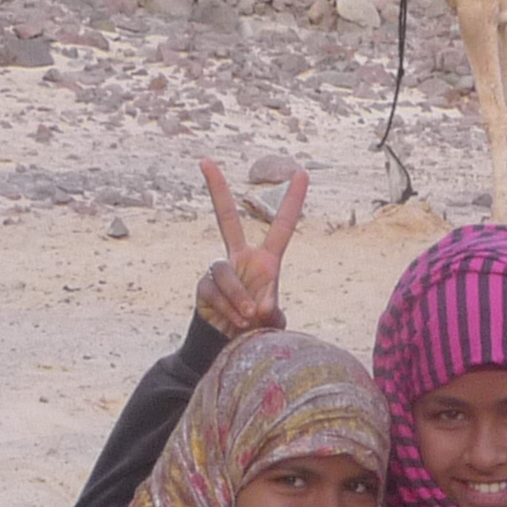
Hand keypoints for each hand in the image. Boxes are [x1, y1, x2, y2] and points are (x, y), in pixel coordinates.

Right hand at [196, 160, 303, 336]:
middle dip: (216, 190)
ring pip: (224, 271)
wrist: (229, 346)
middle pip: (225, 219)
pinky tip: (235, 322)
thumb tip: (259, 308)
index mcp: (266, 261)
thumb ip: (271, 314)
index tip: (302, 172)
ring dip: (238, 296)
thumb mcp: (273, 322)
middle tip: (204, 160)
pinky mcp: (204, 286)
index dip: (292, 201)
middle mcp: (241, 259)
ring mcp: (220, 270)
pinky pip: (213, 290)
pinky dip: (227, 308)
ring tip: (249, 317)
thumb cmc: (257, 329)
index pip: (281, 226)